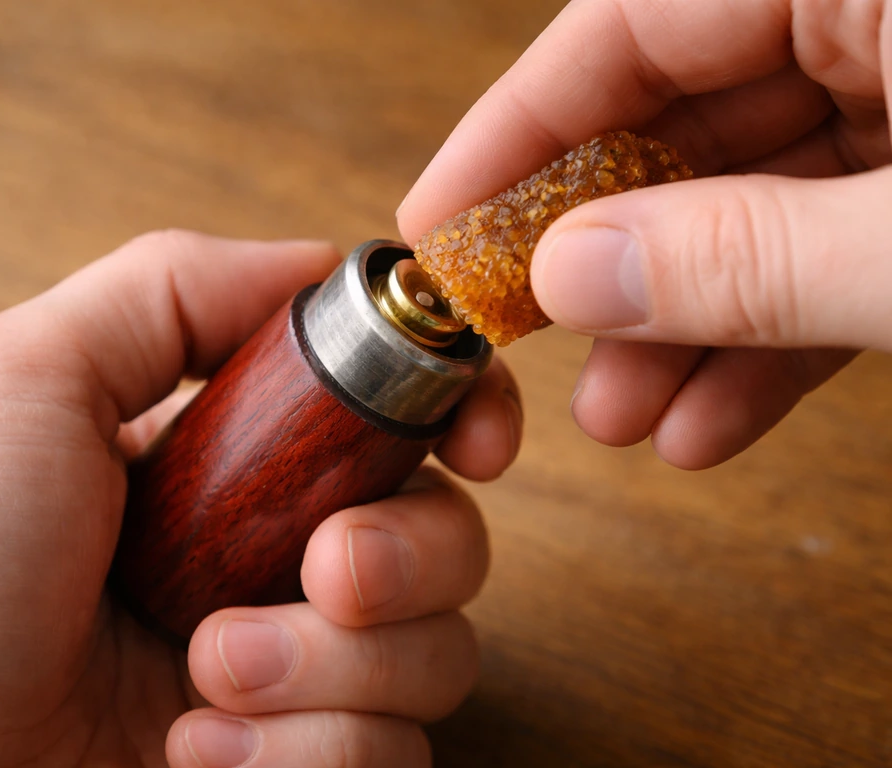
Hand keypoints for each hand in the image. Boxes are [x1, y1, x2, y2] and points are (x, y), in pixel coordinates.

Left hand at [0, 231, 521, 766]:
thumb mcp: (28, 379)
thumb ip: (173, 292)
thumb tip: (323, 264)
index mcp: (242, 462)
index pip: (404, 423)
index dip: (465, 418)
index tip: (477, 443)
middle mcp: (281, 561)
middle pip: (451, 539)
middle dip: (405, 555)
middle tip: (322, 569)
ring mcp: (300, 672)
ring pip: (436, 657)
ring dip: (328, 666)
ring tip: (203, 672)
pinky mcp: (299, 764)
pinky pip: (385, 755)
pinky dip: (299, 754)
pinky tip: (190, 749)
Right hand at [398, 0, 891, 469]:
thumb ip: (751, 255)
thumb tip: (573, 276)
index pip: (632, 20)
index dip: (515, 126)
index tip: (441, 221)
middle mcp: (871, 17)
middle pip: (676, 121)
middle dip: (602, 256)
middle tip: (521, 337)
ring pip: (747, 203)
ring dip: (677, 323)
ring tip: (618, 415)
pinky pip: (824, 249)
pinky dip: (770, 338)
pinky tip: (708, 419)